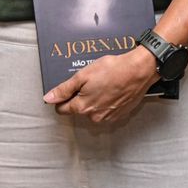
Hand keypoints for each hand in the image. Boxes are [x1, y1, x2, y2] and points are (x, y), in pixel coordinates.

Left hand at [42, 48, 158, 123]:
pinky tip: (111, 89)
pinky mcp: (120, 114)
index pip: (62, 109)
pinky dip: (106, 101)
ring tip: (102, 84)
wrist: (138, 71)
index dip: (62, 98)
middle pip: (78, 109)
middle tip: (88, 81)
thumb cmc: (112, 70)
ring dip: (94, 99)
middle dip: (79, 96)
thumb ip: (64, 89)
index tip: (67, 89)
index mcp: (83, 107)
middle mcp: (95, 116)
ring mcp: (109, 117)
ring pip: (93, 110)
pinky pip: (106, 109)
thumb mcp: (82, 76)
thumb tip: (48, 99)